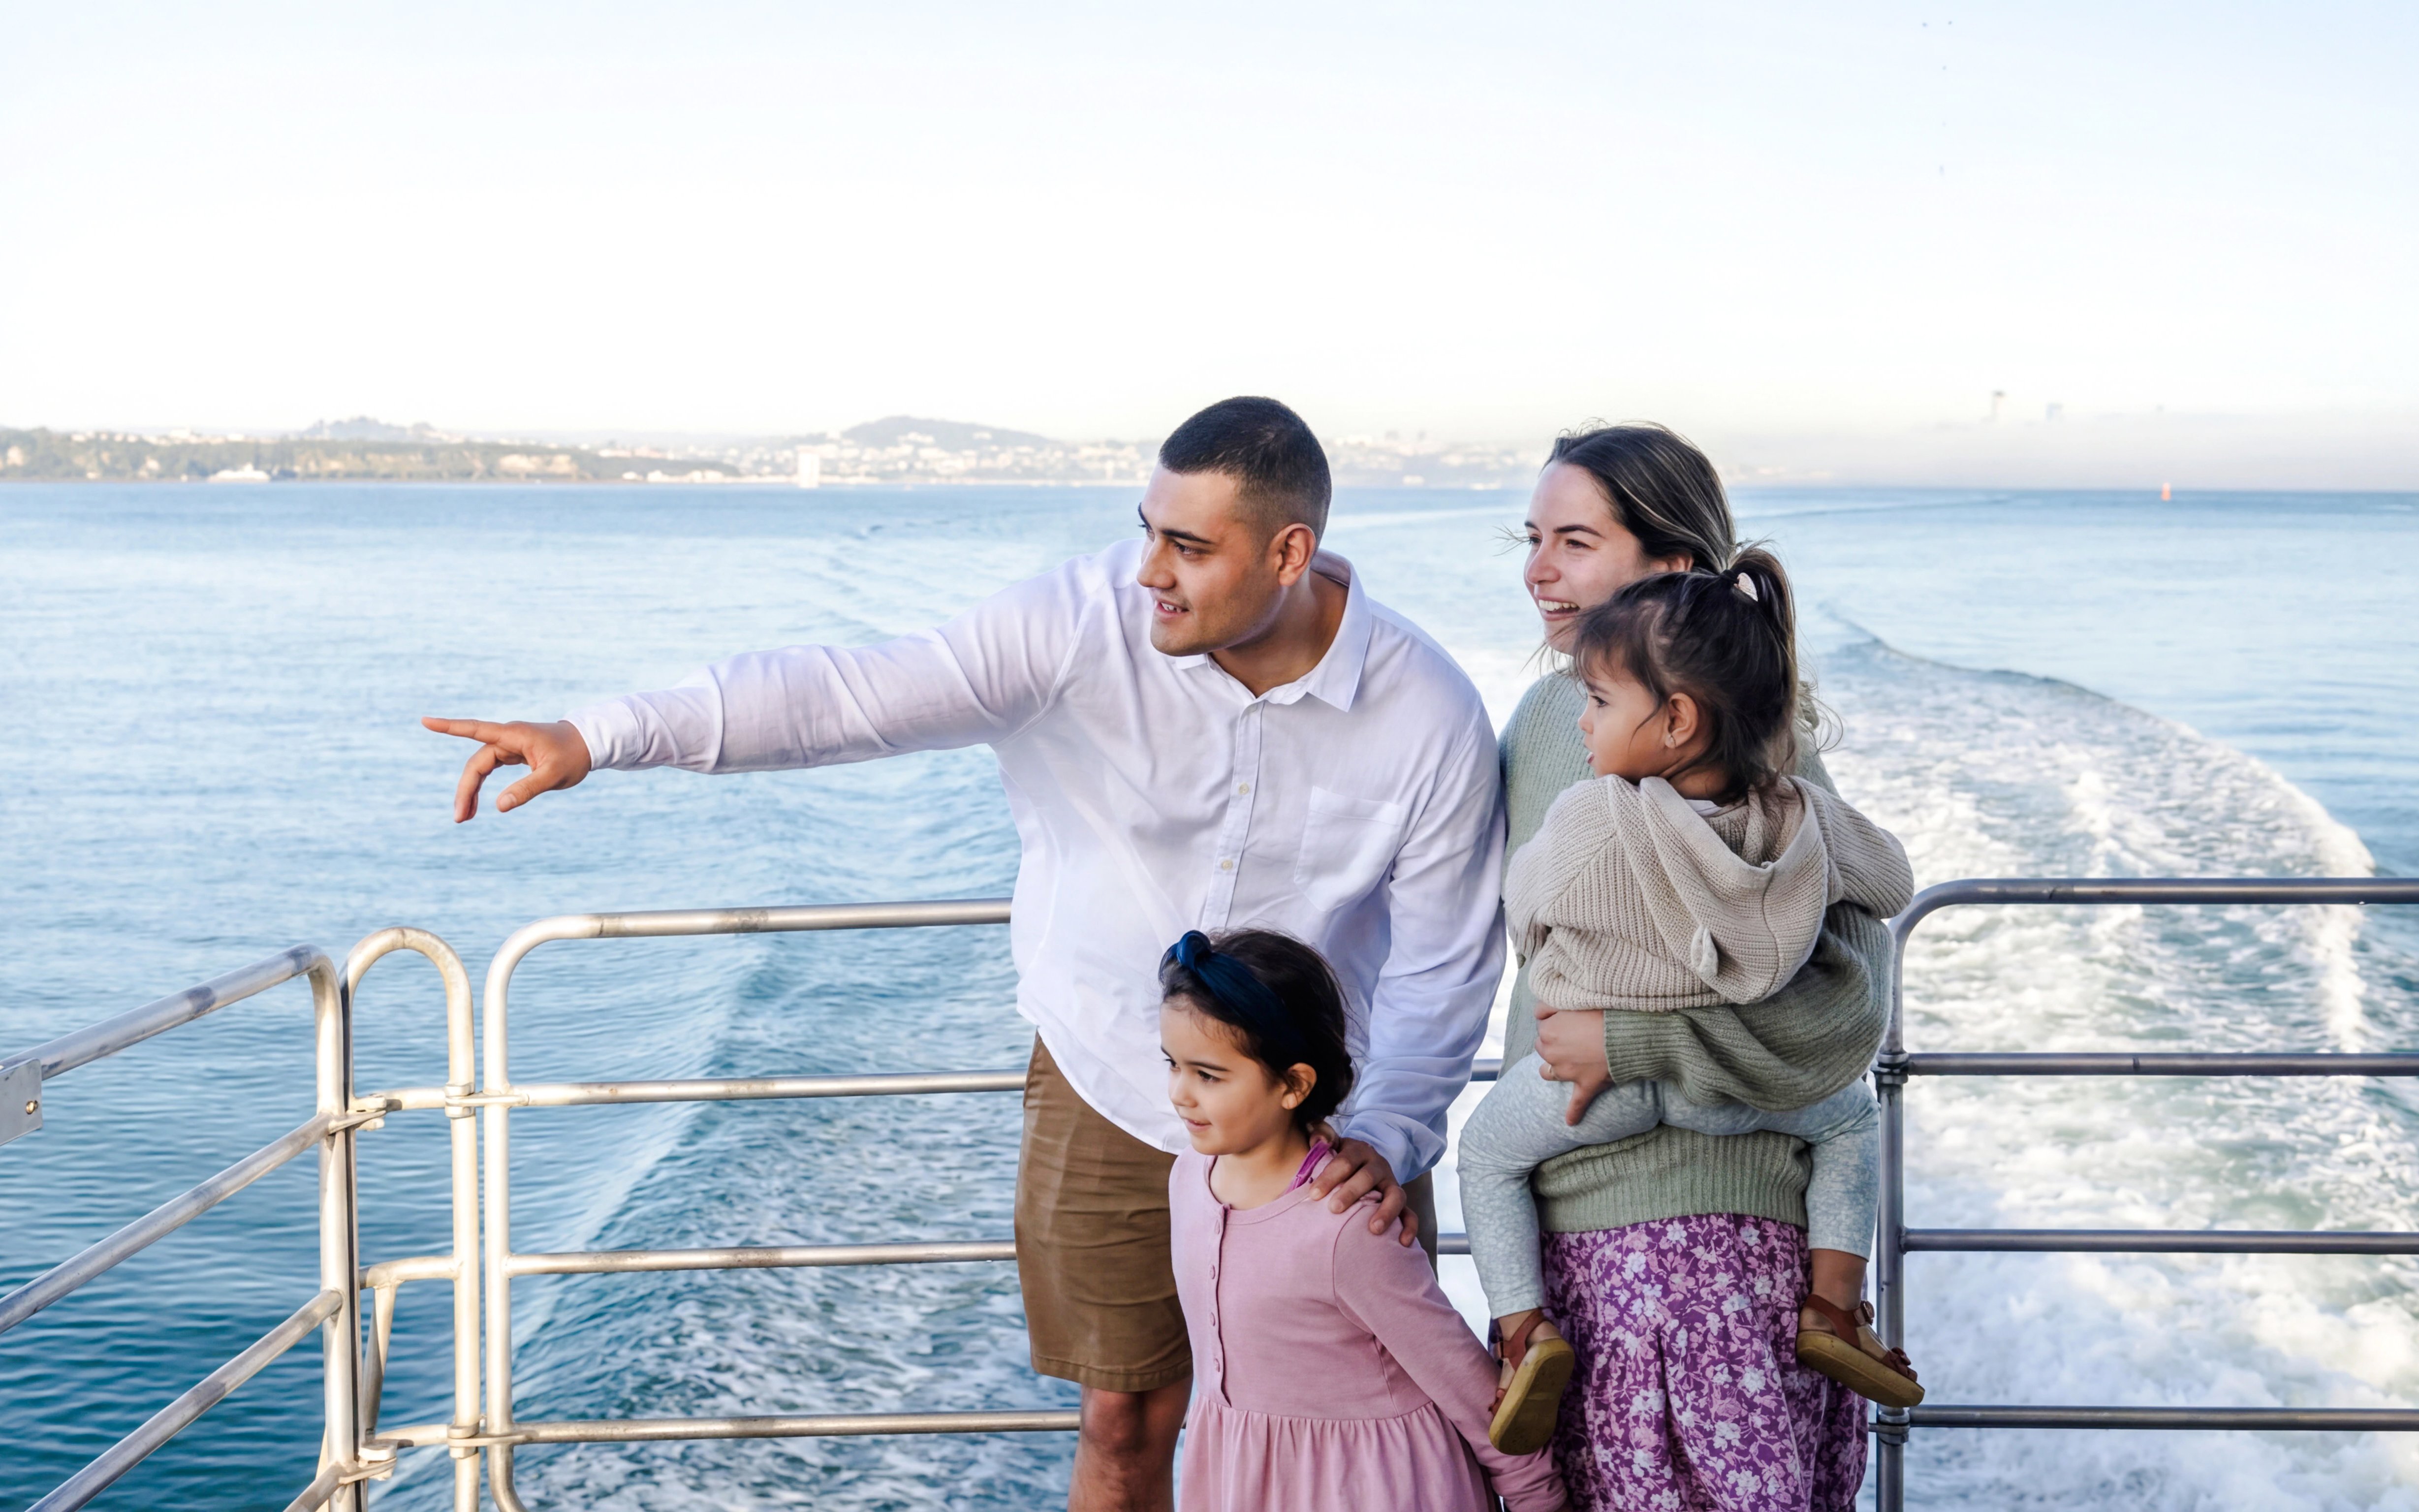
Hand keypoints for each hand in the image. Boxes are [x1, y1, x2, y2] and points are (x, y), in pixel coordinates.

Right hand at [422, 717, 591, 821]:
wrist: (589, 744)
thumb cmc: (574, 756)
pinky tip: (475, 805)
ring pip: (480, 768)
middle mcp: (507, 737)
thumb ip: (527, 789)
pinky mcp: (512, 753)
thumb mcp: (554, 775)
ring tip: (464, 817)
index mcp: (513, 735)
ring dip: (470, 791)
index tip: (425, 721)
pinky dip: (481, 786)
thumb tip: (499, 806)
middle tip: (460, 819)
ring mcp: (508, 745)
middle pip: (476, 763)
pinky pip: (489, 769)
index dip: (449, 727)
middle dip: (465, 789)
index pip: (475, 729)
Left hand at [1307, 1133, 1417, 1246]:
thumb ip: (1320, 1135)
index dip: (1329, 1176)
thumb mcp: (1331, 1143)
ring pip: (1395, 1195)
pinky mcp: (1401, 1202)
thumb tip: (1316, 1140)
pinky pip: (1410, 1214)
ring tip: (1373, 1229)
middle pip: (1367, 1177)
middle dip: (1351, 1193)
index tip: (1314, 1194)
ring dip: (1386, 1212)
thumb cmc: (1339, 1158)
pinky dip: (1409, 1227)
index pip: (1345, 1161)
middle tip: (1333, 1208)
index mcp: (1359, 1151)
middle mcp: (1378, 1166)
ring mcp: (1392, 1184)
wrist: (1363, 1162)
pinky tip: (1402, 1242)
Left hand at [1533, 1004, 1610, 1125]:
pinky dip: (1573, 1113)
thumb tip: (1538, 1013)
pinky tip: (1571, 1122)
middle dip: (1553, 1041)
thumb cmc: (1603, 1012)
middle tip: (1574, 1034)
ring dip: (1553, 1068)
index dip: (1556, 1019)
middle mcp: (1552, 1052)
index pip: (1541, 1023)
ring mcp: (1567, 1071)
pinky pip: (1577, 1103)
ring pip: (1548, 1072)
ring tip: (1565, 1063)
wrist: (1628, 1033)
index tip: (1569, 1017)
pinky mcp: (1586, 1085)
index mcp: (1547, 1030)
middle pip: (1543, 1045)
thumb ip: (1550, 1005)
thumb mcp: (1572, 1000)